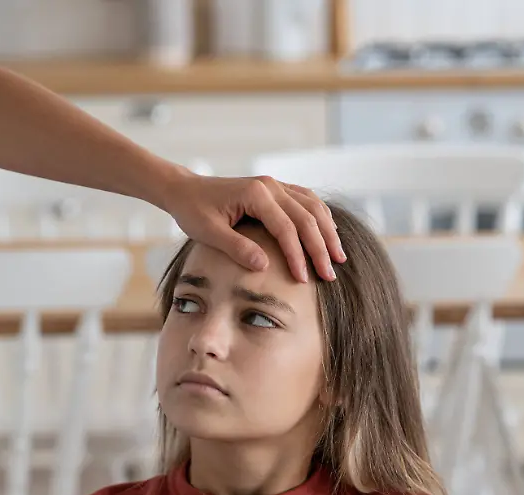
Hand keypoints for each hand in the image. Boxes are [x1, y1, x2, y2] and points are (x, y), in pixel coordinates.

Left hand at [161, 168, 345, 282]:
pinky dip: (321, 218)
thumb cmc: (193, 211)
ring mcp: (275, 185)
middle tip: (330, 275)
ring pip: (313, 207)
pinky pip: (306, 201)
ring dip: (328, 232)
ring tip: (338, 257)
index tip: (304, 279)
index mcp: (255, 194)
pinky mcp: (276, 189)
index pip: (286, 228)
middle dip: (321, 248)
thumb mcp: (209, 233)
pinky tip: (330, 234)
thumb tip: (264, 267)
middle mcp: (270, 185)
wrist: (185, 190)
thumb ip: (237, 248)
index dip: (298, 255)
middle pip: (307, 217)